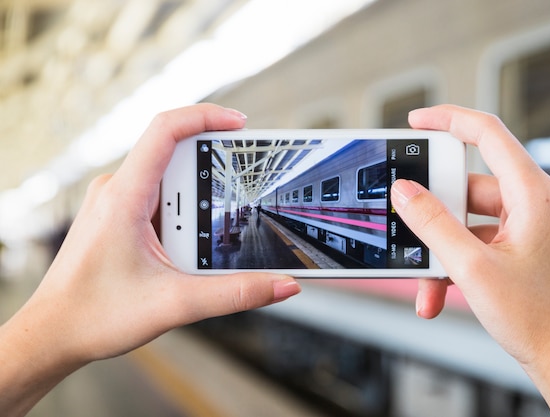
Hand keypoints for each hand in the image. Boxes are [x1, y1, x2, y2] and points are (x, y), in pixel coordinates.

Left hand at [0, 104, 300, 415]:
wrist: (53, 335)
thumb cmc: (93, 316)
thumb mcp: (175, 305)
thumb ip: (235, 294)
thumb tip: (281, 284)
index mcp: (124, 197)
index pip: (165, 130)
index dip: (206, 117)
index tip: (241, 124)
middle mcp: (117, 191)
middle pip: (176, 156)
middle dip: (214, 176)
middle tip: (241, 199)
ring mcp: (117, 202)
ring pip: (170, 182)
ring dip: (199, 204)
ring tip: (211, 237)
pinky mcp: (120, 217)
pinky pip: (160, 201)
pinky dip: (185, 216)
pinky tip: (193, 247)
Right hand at [390, 105, 549, 415]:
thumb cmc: (542, 320)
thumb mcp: (472, 267)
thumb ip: (433, 224)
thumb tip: (406, 192)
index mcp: (534, 195)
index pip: (489, 134)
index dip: (449, 120)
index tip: (418, 121)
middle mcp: (536, 204)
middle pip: (470, 186)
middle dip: (434, 215)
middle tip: (409, 227)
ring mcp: (531, 228)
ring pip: (470, 221)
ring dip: (442, 250)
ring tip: (428, 283)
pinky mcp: (524, 249)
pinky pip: (480, 241)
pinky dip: (457, 262)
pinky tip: (442, 291)